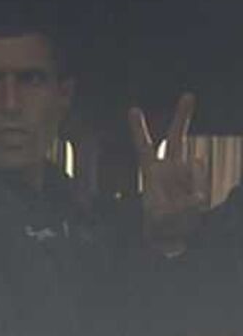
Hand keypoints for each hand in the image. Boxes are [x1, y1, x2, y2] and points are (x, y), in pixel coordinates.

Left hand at [128, 92, 209, 254]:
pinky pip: (202, 190)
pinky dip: (196, 201)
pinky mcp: (201, 185)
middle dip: (182, 116)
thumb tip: (197, 193)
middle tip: (188, 95)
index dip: (138, 129)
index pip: (144, 147)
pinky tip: (192, 211)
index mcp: (152, 172)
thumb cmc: (158, 228)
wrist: (173, 240)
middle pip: (175, 138)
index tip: (132, 110)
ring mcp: (188, 175)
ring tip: (178, 212)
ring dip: (189, 191)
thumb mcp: (159, 217)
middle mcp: (171, 169)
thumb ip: (178, 204)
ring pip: (196, 170)